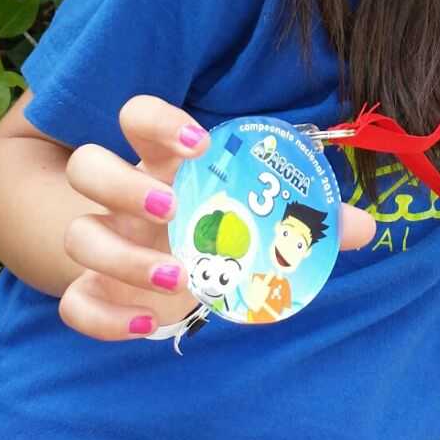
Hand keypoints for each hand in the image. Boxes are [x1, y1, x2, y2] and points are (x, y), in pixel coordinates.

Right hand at [59, 96, 375, 341]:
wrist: (183, 270)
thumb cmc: (222, 225)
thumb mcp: (262, 214)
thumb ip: (309, 216)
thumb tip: (365, 227)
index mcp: (163, 161)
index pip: (136, 114)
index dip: (157, 120)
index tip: (198, 144)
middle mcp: (124, 196)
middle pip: (88, 166)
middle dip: (122, 184)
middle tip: (172, 209)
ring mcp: (105, 242)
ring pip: (78, 235)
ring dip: (120, 256)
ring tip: (177, 276)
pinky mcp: (96, 292)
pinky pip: (74, 304)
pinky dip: (104, 319)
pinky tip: (148, 324)